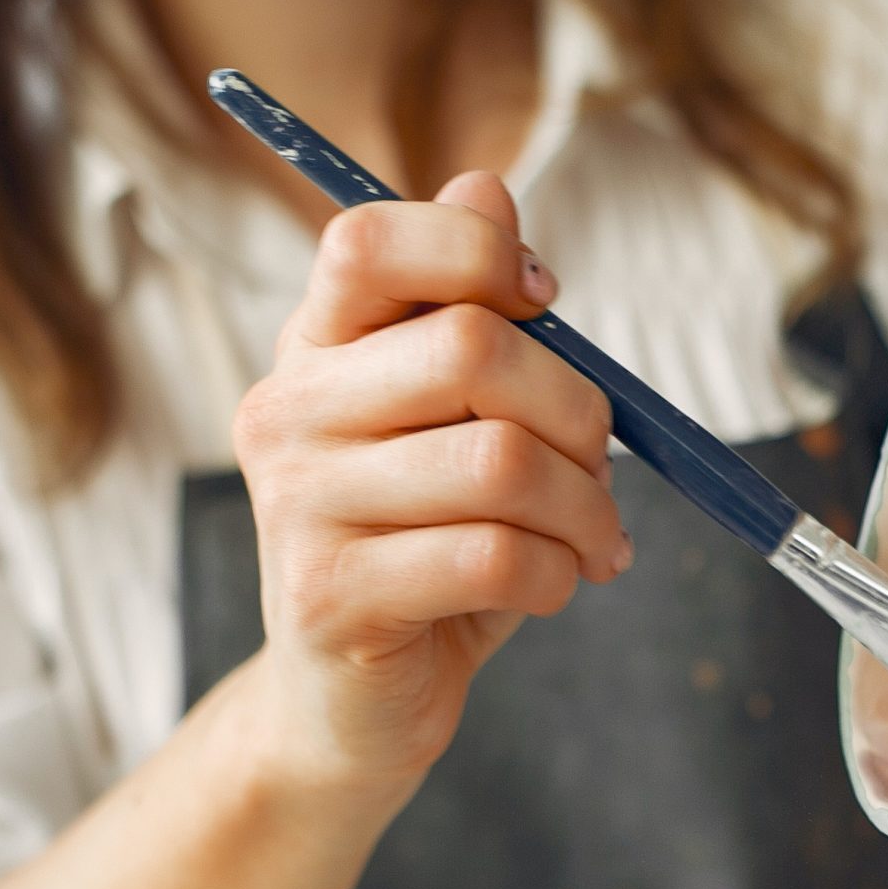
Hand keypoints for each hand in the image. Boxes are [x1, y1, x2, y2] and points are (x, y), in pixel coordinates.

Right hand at [233, 171, 627, 799]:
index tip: (548, 306)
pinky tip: (556, 586)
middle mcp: (285, 414)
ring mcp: (297, 507)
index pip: (372, 242)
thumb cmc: (421, 551)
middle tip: (602, 466)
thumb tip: (488, 183)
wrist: (352, 705)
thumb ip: (467, 312)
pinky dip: (557, 573)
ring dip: (584, 508)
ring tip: (592, 541)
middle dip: (577, 410)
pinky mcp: (331, 596)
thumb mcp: (453, 424)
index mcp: (313, 350)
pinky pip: (493, 555)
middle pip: (470, 349)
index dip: (479, 253)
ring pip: (500, 463)